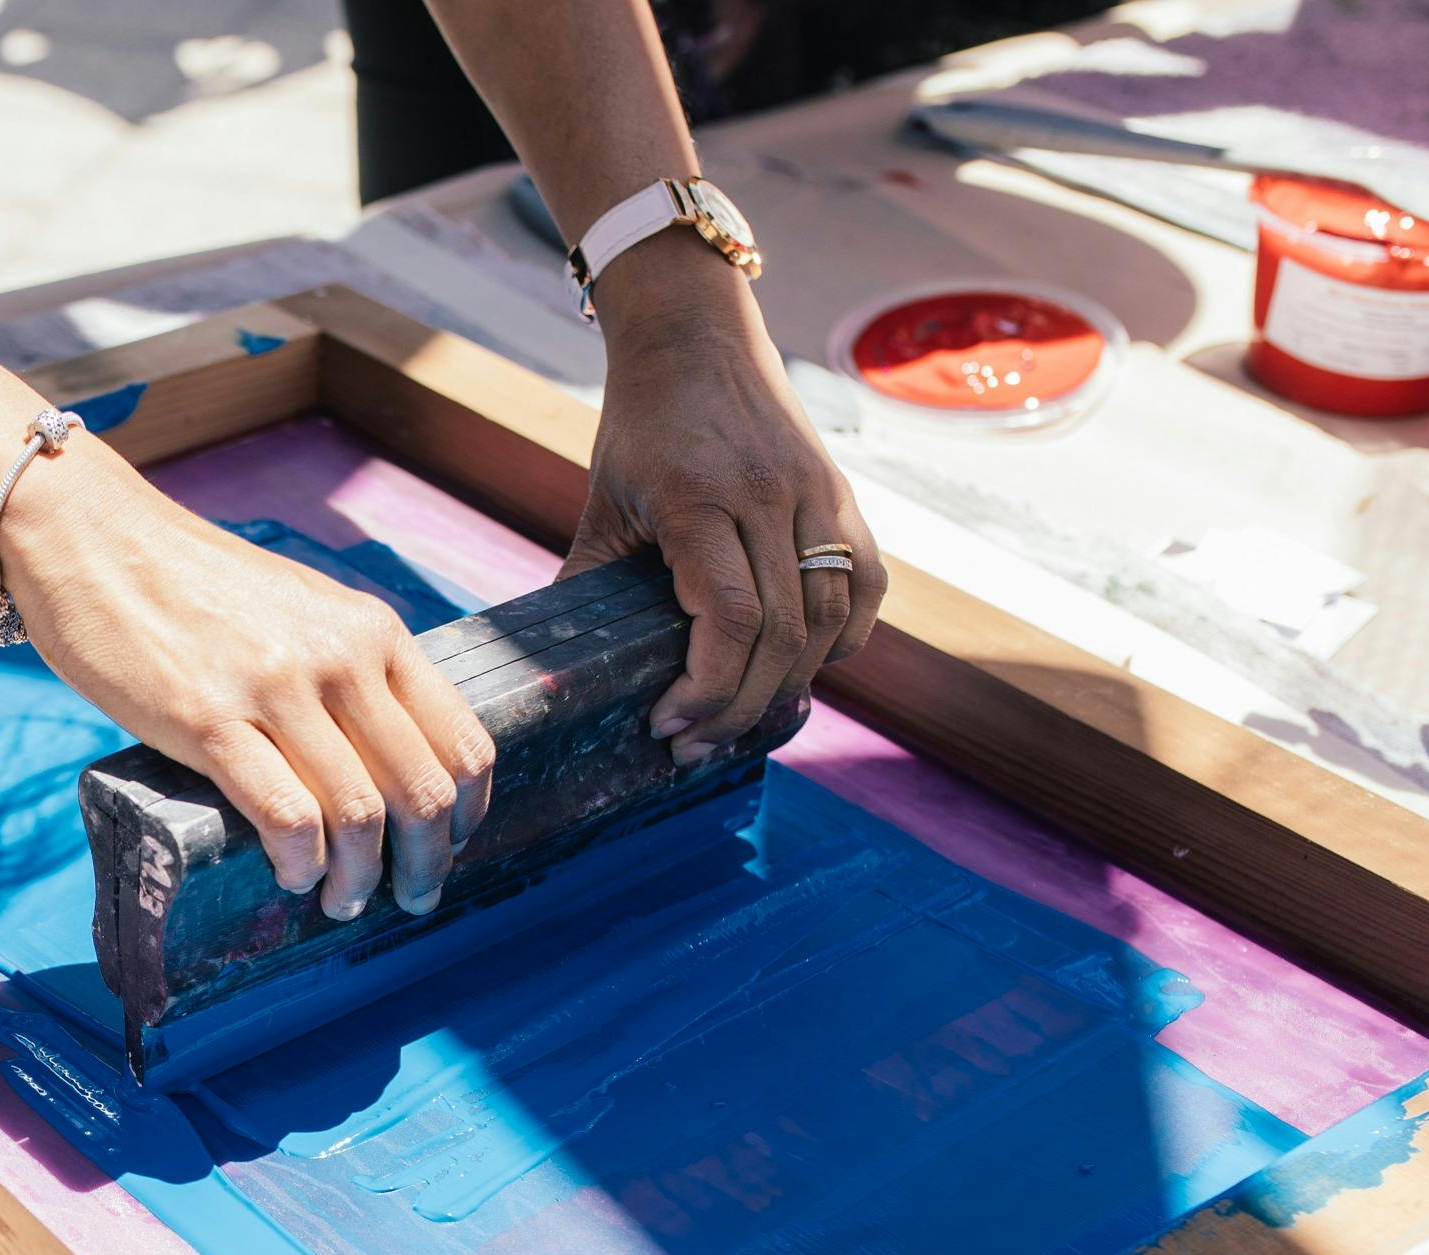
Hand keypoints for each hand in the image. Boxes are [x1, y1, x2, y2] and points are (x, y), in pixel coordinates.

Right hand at [3, 448, 496, 919]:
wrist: (93, 538)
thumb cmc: (191, 583)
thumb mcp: (299, 607)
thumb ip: (343, 664)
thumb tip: (372, 753)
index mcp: (371, 630)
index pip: (461, 741)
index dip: (466, 813)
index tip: (448, 846)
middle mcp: (339, 658)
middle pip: (421, 791)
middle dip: (423, 865)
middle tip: (406, 899)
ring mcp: (276, 688)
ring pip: (359, 814)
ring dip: (358, 879)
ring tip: (340, 901)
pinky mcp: (208, 719)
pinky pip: (285, 814)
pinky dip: (299, 862)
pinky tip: (291, 875)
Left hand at [569, 248, 886, 763]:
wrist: (696, 335)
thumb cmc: (641, 424)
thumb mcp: (603, 502)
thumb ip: (589, 582)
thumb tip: (562, 671)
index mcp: (702, 499)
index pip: (732, 617)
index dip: (708, 688)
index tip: (667, 724)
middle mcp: (773, 497)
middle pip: (784, 634)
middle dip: (739, 707)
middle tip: (693, 745)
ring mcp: (819, 495)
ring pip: (832, 619)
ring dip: (790, 684)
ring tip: (740, 719)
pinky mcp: (844, 496)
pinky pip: (866, 586)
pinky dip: (841, 640)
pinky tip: (800, 669)